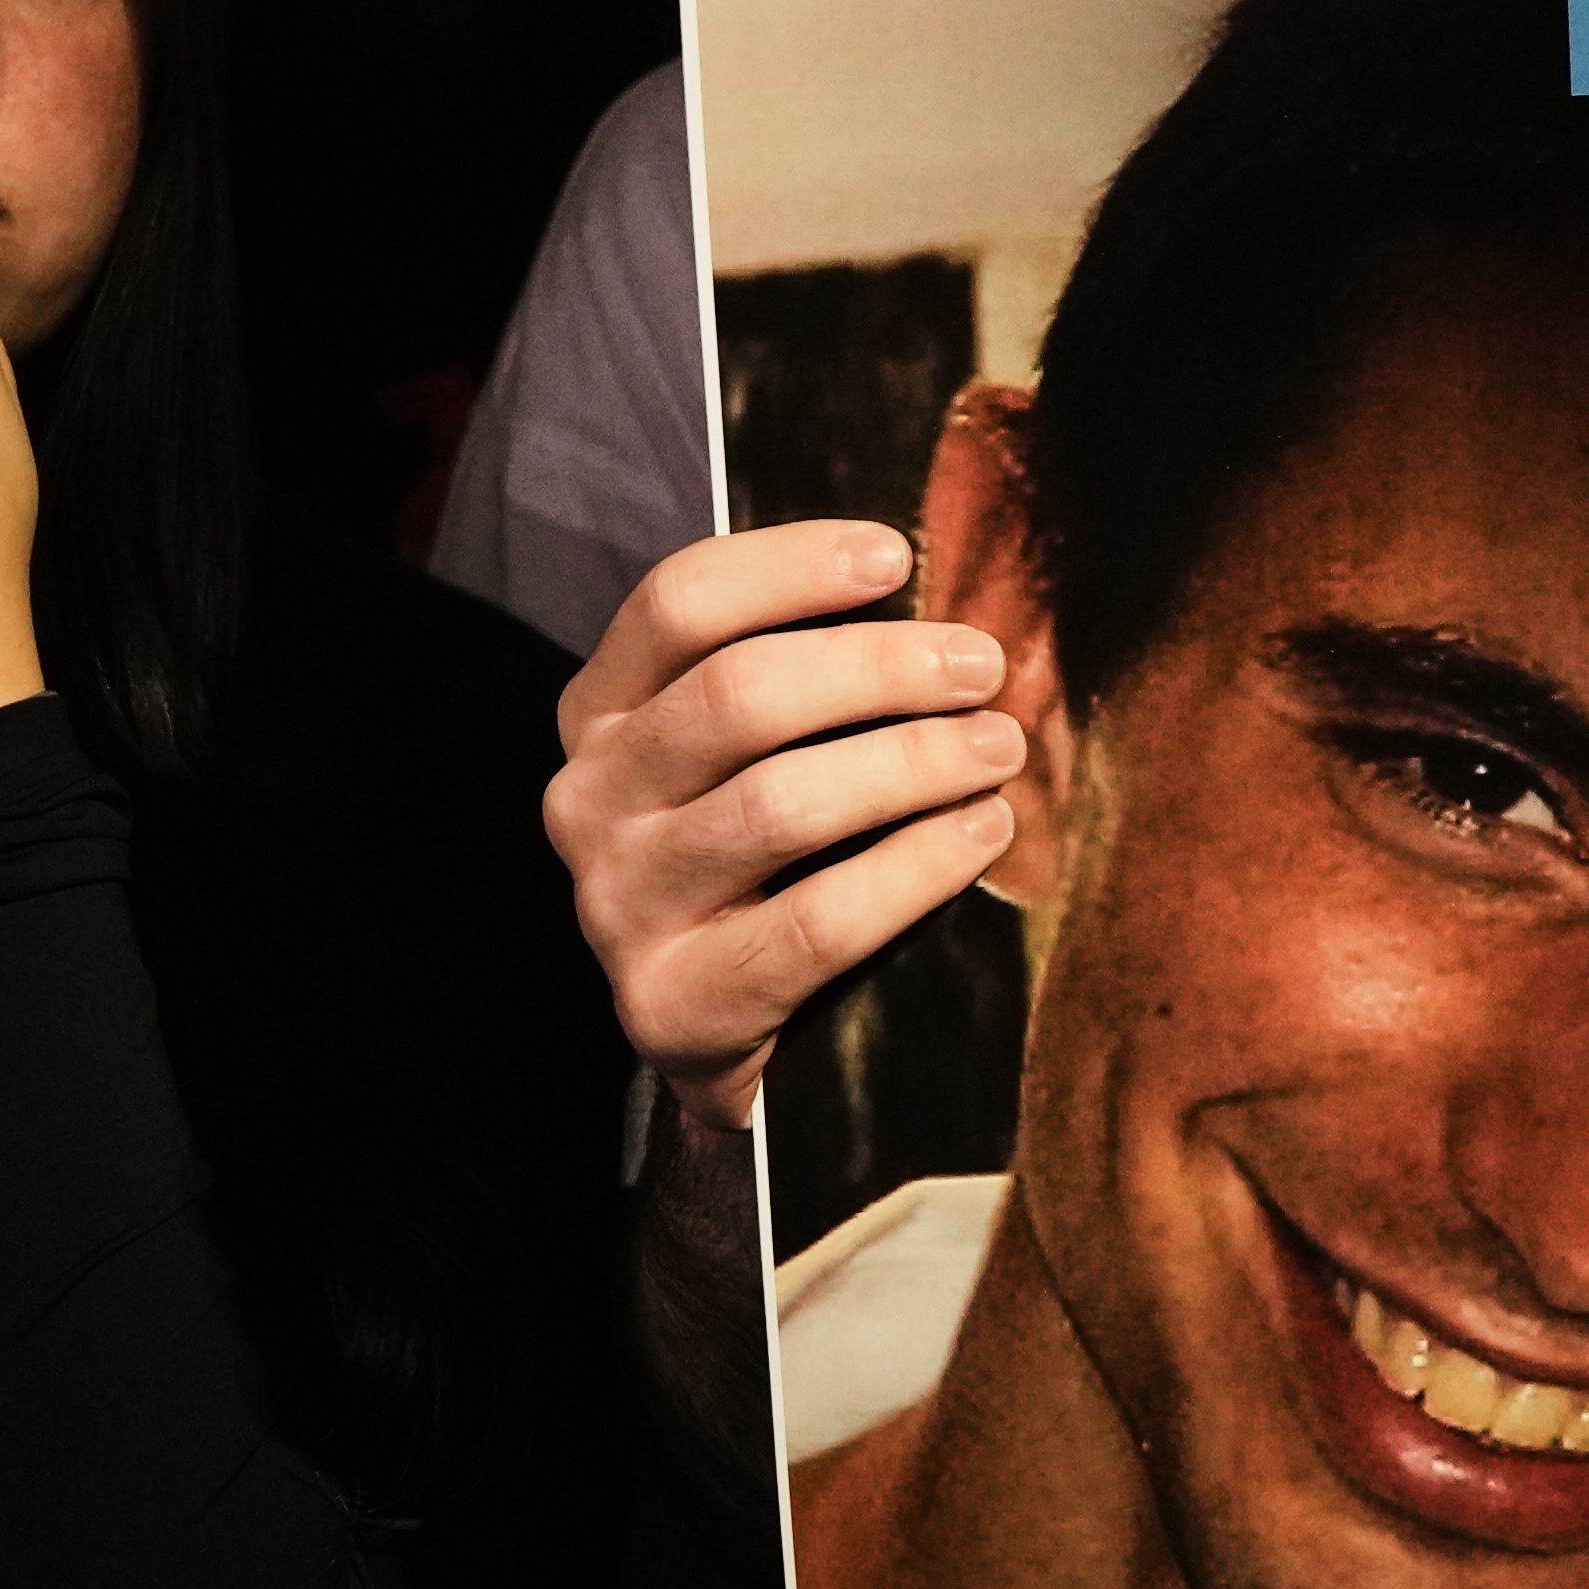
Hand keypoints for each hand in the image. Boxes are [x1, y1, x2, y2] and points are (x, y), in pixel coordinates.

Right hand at [547, 521, 1041, 1127]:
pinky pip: (815, 922)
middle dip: (880, 669)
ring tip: (999, 749)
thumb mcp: (752, 755)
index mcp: (601, 712)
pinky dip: (915, 868)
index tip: (897, 555)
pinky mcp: (672, 1000)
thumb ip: (807, 677)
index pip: (678, 603)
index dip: (790, 566)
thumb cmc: (764, 861)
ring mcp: (619, 903)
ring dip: (912, 764)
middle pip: (739, 696)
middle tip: (982, 668)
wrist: (719, 1033)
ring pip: (780, 804)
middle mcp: (589, 799)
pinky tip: (982, 834)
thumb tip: (945, 607)